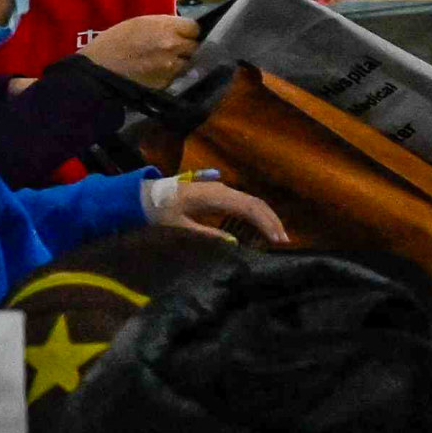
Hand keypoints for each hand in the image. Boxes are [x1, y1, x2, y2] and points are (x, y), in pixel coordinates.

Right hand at [77, 13, 200, 88]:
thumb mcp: (140, 23)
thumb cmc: (113, 41)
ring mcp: (172, 66)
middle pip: (195, 46)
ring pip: (188, 63)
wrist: (98, 70)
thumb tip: (179, 30)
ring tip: (167, 62)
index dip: (189, 31)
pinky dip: (171, 74)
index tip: (183, 34)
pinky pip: (176, 76)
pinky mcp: (167, 83)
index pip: (195, 28)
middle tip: (176, 48)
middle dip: (187, 47)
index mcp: (166, 27)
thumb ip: (164, 26)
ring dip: (181, 62)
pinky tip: (159, 72)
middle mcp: (174, 46)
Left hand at [146, 174, 285, 244]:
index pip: (248, 208)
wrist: (146, 195)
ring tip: (278, 236)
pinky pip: (244, 202)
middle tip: (285, 241)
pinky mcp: (220, 194)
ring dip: (267, 217)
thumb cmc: (161, 212)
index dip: (266, 223)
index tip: (277, 240)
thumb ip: (206, 234)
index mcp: (214, 196)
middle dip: (272, 221)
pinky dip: (257, 214)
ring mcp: (222, 190)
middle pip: (256, 203)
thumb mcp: (180, 227)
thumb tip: (234, 243)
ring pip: (253, 201)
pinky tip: (261, 227)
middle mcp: (222, 189)